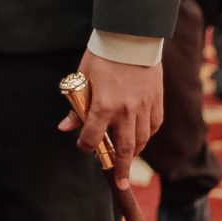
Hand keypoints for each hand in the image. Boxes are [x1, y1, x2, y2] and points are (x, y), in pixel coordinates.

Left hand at [58, 53, 163, 186]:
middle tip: (121, 184)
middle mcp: (126, 111)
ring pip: (141, 139)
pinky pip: (153, 125)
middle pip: (124, 149)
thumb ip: (76, 108)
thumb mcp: (82, 79)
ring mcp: (144, 107)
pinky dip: (147, 135)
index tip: (84, 146)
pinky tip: (141, 138)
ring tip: (127, 160)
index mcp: (103, 106)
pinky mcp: (156, 100)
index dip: (86, 146)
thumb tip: (64, 128)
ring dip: (134, 153)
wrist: (131, 36)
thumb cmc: (102, 56)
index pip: (93, 138)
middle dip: (121, 169)